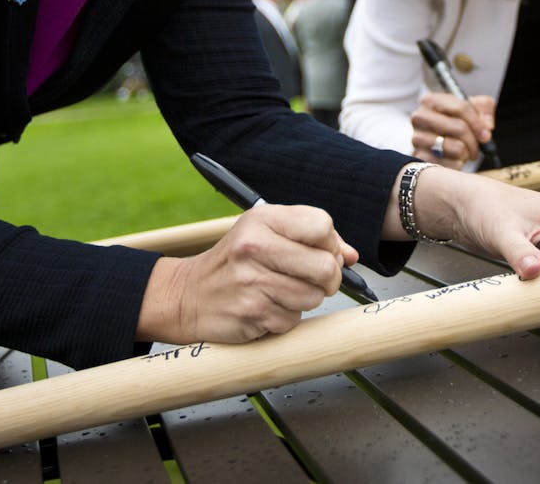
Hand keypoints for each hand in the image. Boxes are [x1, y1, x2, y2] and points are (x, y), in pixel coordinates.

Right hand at [136, 203, 356, 343]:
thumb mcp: (265, 233)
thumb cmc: (234, 262)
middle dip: (327, 279)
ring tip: (280, 291)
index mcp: (262, 219)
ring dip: (304, 299)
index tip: (321, 252)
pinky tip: (265, 307)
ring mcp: (252, 282)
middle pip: (326, 266)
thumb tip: (352, 255)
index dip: (331, 244)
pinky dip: (285, 317)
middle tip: (312, 279)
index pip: (322, 225)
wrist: (187, 295)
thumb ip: (310, 238)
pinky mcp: (251, 314)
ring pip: (314, 297)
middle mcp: (254, 247)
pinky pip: (293, 319)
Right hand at [410, 91, 495, 169]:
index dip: (478, 123)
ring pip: (457, 147)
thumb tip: (487, 126)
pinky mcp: (419, 158)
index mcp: (431, 100)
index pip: (461, 108)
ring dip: (467, 152)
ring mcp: (417, 138)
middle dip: (474, 140)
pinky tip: (455, 160)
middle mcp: (419, 117)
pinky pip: (449, 164)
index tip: (486, 134)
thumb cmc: (454, 122)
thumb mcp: (471, 108)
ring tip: (465, 152)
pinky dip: (458, 164)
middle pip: (459, 128)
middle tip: (477, 147)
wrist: (432, 142)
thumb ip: (485, 108)